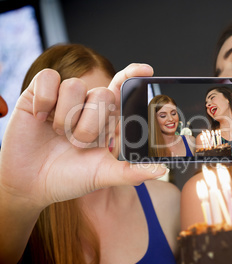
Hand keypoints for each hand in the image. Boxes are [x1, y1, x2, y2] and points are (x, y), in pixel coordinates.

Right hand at [0, 64, 166, 209]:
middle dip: (91, 125)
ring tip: (57, 135)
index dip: (133, 76)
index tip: (147, 70)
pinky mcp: (38, 94)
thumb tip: (160, 170)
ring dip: (67, 118)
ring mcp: (63, 98)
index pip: (122, 88)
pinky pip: (49, 79)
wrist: (31, 185)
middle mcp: (87, 104)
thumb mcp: (103, 175)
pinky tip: (41, 118)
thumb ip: (130, 172)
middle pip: (102, 94)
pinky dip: (45, 100)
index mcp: (106, 118)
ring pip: (75, 86)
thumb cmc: (70, 178)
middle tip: (77, 143)